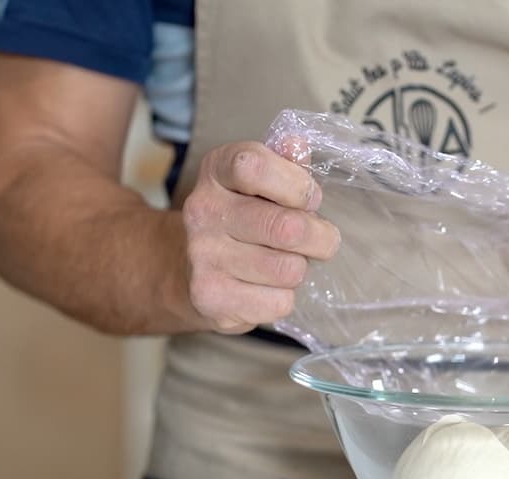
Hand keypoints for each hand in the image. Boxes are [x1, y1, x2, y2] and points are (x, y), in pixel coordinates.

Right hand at [181, 141, 339, 332]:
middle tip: (320, 240)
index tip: (310, 199)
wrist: (189, 268)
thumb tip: (296, 145)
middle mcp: (202, 210)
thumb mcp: (260, 181)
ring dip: (299, 269)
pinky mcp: (210, 296)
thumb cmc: (243, 217)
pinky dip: (283, 299)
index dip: (297, 185)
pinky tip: (266, 288)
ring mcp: (202, 255)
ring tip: (285, 263)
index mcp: (217, 171)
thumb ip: (283, 162)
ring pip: (288, 269)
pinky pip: (277, 302)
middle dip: (320, 238)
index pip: (254, 166)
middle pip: (287, 228)